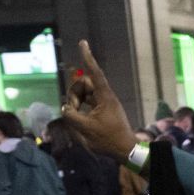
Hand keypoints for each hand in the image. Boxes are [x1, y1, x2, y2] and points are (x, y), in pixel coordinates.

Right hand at [62, 41, 138, 161]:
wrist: (126, 151)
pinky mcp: (104, 110)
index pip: (94, 72)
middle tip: (72, 109)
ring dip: (76, 101)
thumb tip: (66, 108)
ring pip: (84, 93)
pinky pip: (88, 101)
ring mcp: (105, 103)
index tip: (83, 43)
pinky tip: (76, 113)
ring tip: (75, 116)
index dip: (87, 57)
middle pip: (84, 84)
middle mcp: (106, 96)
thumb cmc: (107, 139)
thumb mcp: (83, 128)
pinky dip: (80, 105)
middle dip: (73, 93)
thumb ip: (70, 114)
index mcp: (105, 97)